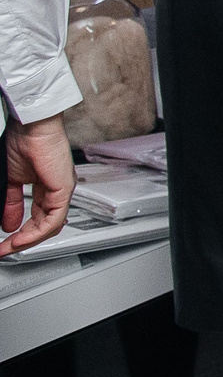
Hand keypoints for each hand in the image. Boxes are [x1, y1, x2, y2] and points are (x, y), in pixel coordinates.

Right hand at [0, 115, 74, 259]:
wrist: (30, 127)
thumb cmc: (23, 142)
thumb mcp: (11, 180)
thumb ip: (12, 203)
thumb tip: (8, 224)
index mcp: (47, 187)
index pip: (38, 217)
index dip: (22, 233)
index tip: (5, 243)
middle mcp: (58, 190)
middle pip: (45, 225)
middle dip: (24, 240)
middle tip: (6, 250)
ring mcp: (63, 190)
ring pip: (51, 226)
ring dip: (29, 240)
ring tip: (11, 247)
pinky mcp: (64, 190)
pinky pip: (53, 219)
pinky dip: (36, 232)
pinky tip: (22, 239)